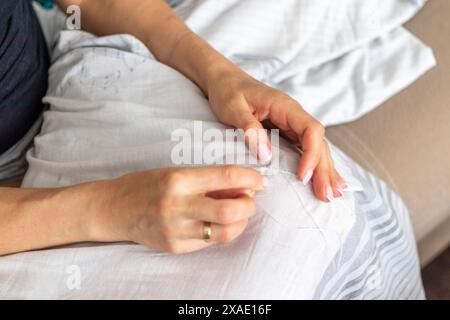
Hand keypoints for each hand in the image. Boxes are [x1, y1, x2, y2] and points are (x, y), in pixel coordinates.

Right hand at [92, 166, 263, 253]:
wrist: (114, 209)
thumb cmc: (146, 185)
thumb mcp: (176, 173)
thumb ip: (209, 180)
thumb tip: (244, 186)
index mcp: (178, 179)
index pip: (226, 177)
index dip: (251, 177)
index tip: (260, 179)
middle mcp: (177, 206)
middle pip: (230, 210)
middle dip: (249, 204)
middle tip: (248, 198)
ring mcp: (176, 230)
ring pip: (225, 231)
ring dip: (240, 221)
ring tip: (236, 211)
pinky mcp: (175, 247)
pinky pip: (210, 242)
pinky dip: (221, 231)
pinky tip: (216, 222)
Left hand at [206, 67, 346, 201]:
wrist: (225, 81)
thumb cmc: (228, 92)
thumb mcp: (233, 108)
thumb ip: (249, 129)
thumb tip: (266, 155)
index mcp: (285, 107)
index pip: (310, 130)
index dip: (311, 154)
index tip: (303, 177)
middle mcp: (294, 116)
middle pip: (318, 143)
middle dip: (324, 169)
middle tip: (327, 196)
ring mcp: (292, 125)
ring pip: (316, 148)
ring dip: (325, 171)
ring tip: (333, 195)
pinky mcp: (287, 133)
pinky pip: (306, 150)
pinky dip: (316, 166)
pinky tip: (324, 181)